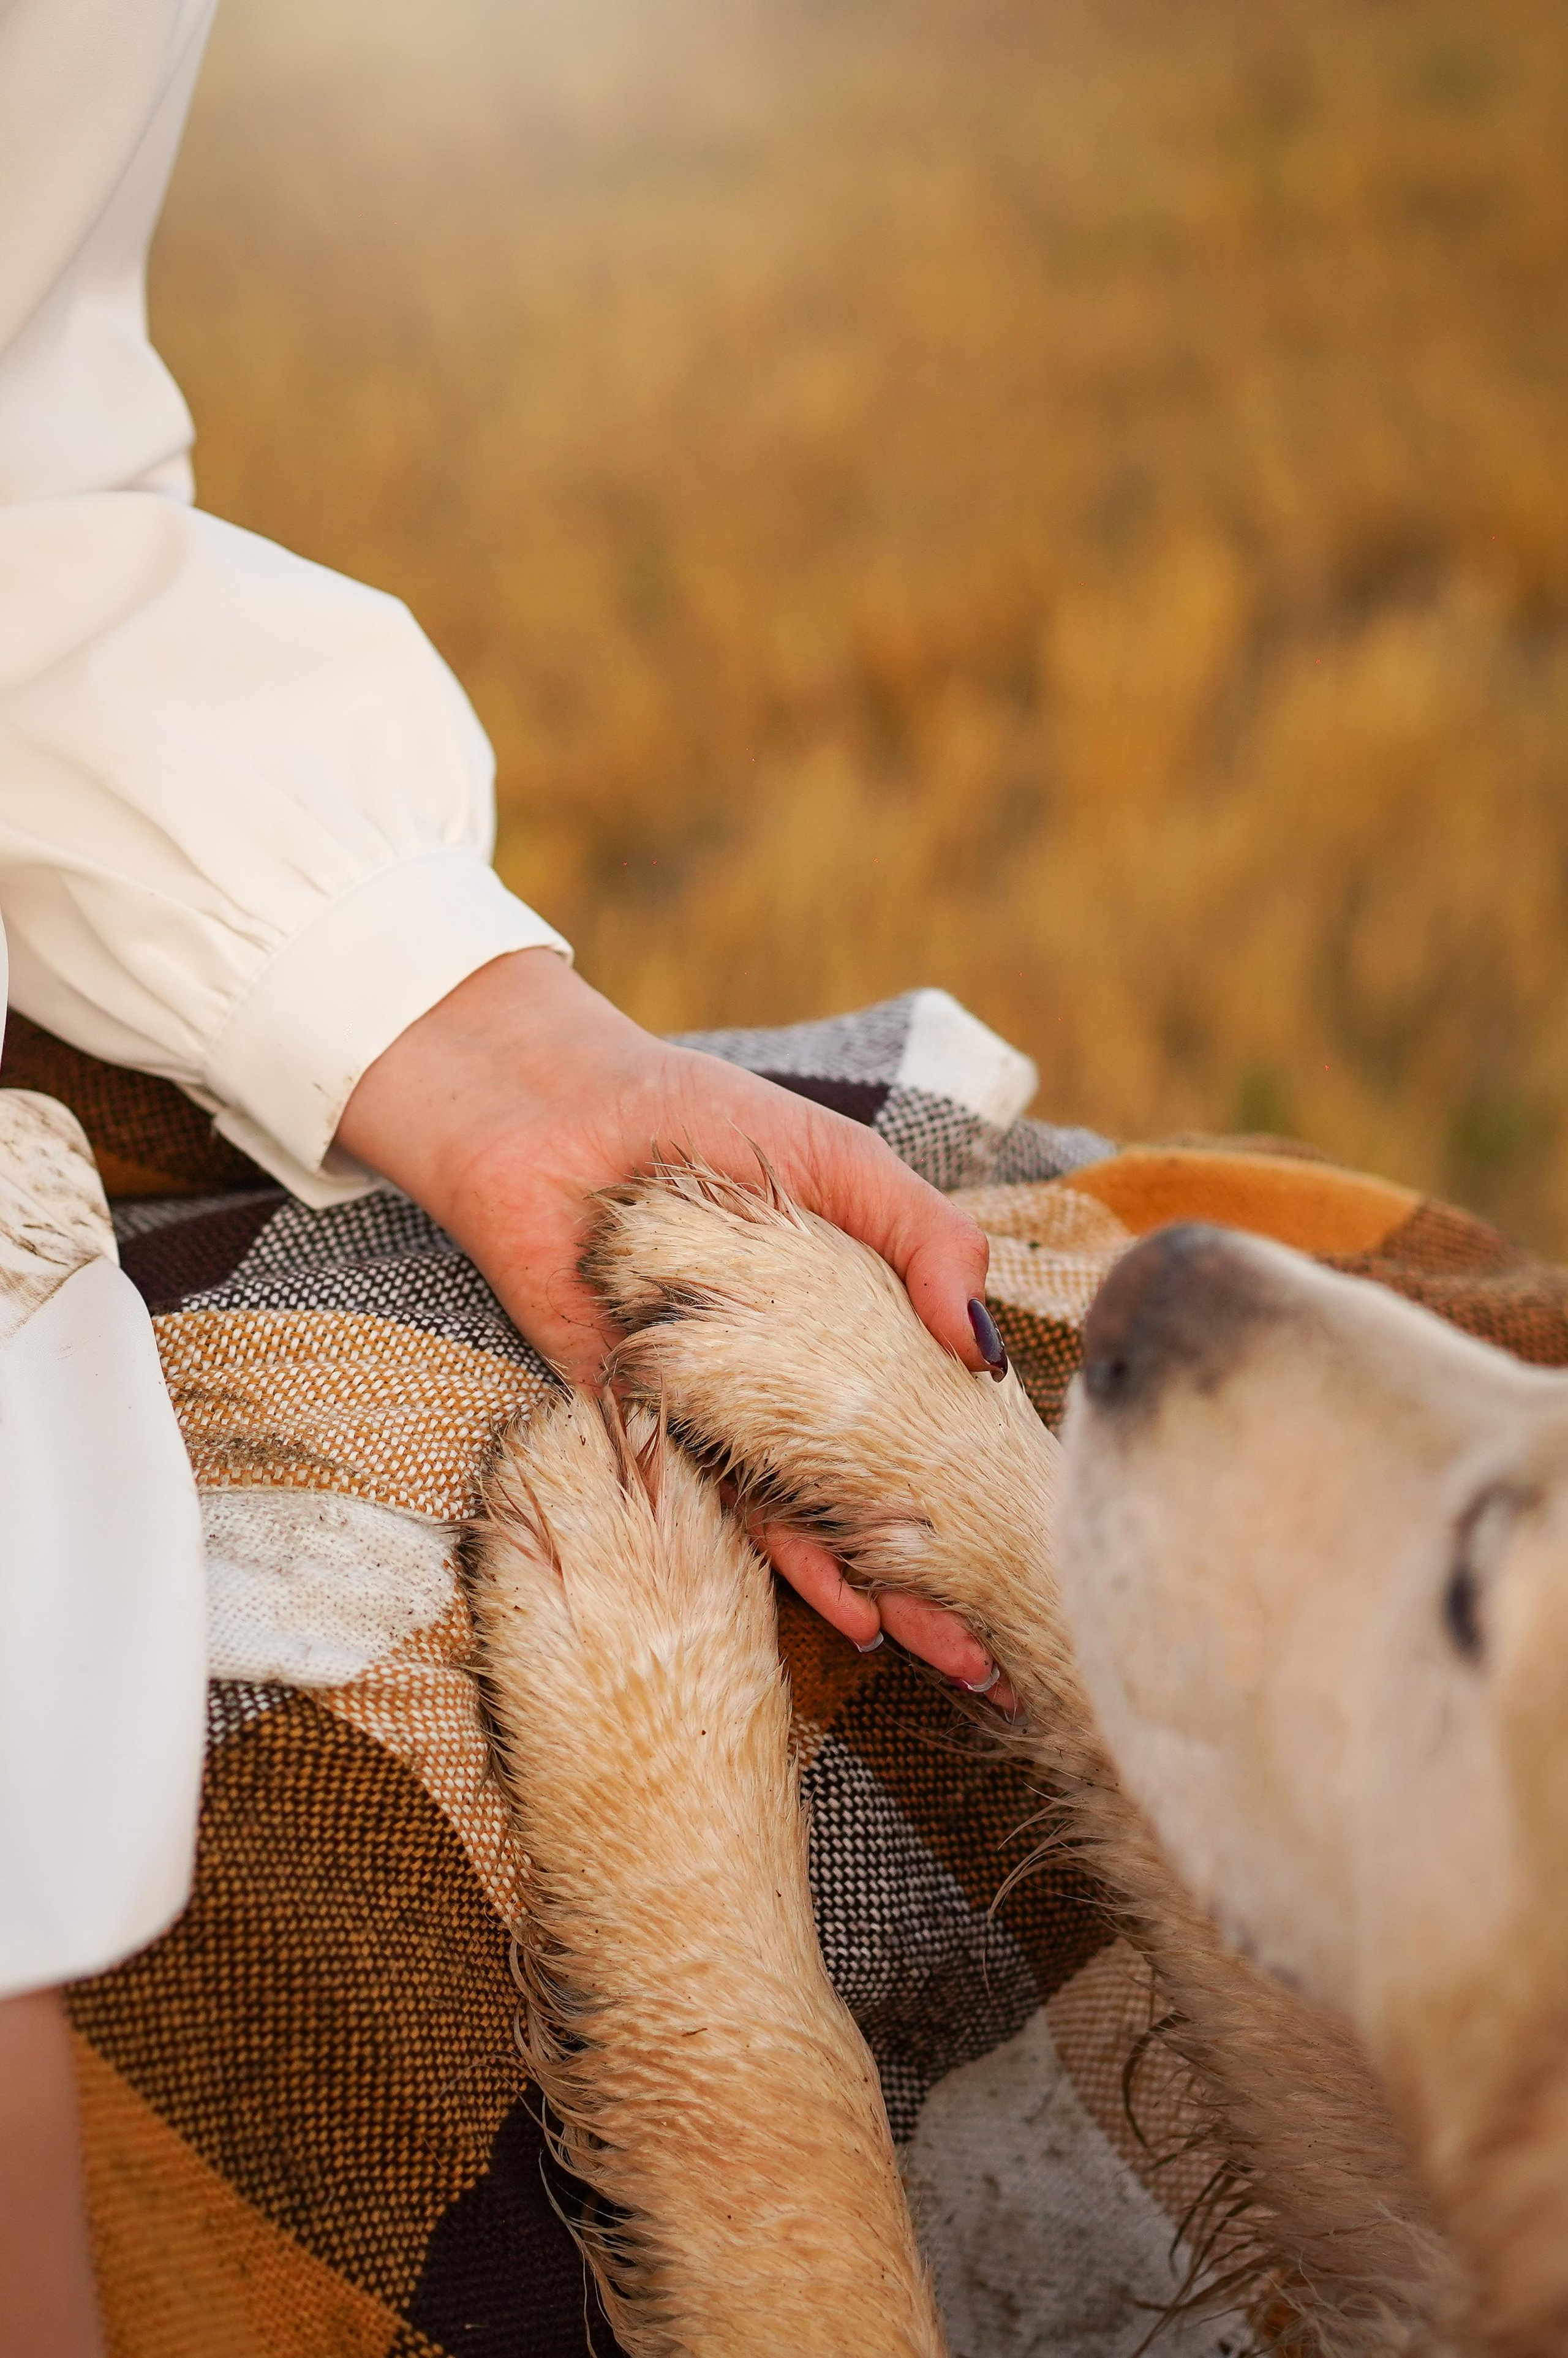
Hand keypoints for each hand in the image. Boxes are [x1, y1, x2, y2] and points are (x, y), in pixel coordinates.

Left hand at [336, 949, 1014, 1698]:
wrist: (553, 1123)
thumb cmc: (698, 1120)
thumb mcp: (843, 1167)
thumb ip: (925, 1240)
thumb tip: (988, 1352)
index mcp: (850, 1316)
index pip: (936, 1405)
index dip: (989, 1465)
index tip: (1049, 1528)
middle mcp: (797, 1379)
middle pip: (885, 1478)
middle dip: (950, 1557)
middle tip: (1016, 1634)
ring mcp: (732, 1415)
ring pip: (821, 1514)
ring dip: (885, 1586)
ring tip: (950, 1647)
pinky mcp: (658, 1433)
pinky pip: (731, 1512)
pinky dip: (793, 1562)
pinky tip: (849, 1609)